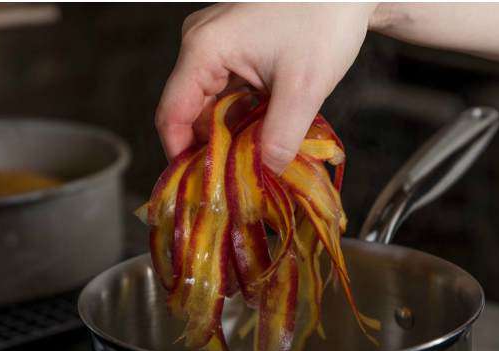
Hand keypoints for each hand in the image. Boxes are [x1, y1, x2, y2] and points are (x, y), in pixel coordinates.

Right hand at [155, 3, 373, 173]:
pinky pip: (223, 87)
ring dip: (228, 130)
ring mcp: (213, 40)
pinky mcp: (231, 42)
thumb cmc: (327, 19)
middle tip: (234, 175)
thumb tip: (266, 173)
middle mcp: (199, 42)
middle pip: (189, 111)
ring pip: (208, 102)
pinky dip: (239, 111)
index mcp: (204, 49)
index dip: (182, 155)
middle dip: (211, 145)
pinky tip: (261, 125)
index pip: (171, 116)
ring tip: (253, 153)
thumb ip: (281, 137)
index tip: (201, 183)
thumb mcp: (305, 87)